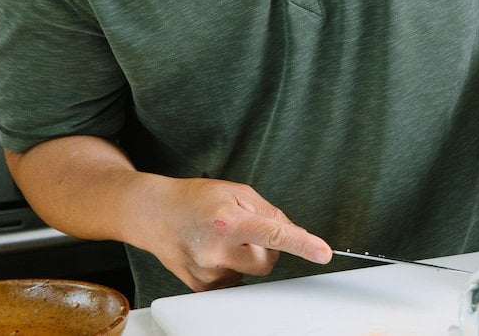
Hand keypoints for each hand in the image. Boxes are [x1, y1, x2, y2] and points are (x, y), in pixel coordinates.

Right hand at [143, 177, 332, 291]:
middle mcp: (217, 250)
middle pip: (268, 261)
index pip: (274, 234)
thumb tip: (293, 232)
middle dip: (266, 247)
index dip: (302, 244)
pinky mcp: (202, 287)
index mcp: (229, 221)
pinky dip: (233, 267)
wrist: (154, 214)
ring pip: (252, 272)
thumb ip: (269, 212)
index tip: (323, 252)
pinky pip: (235, 281)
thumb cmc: (195, 199)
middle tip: (245, 231)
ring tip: (223, 238)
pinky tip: (214, 251)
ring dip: (248, 257)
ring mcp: (208, 272)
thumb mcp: (237, 192)